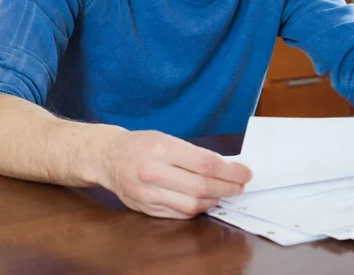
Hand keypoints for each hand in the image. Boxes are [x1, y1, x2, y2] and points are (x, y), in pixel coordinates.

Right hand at [97, 129, 251, 218]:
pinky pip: (179, 213)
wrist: (108, 157)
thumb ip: (193, 154)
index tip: (244, 172)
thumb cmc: (141, 144)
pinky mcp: (146, 208)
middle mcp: (153, 171)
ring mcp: (148, 193)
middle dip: (227, 187)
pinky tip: (205, 201)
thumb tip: (226, 168)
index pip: (205, 164)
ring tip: (225, 193)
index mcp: (161, 148)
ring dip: (214, 200)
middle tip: (240, 186)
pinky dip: (197, 209)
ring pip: (192, 204)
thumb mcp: (166, 138)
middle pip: (201, 186)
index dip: (230, 171)